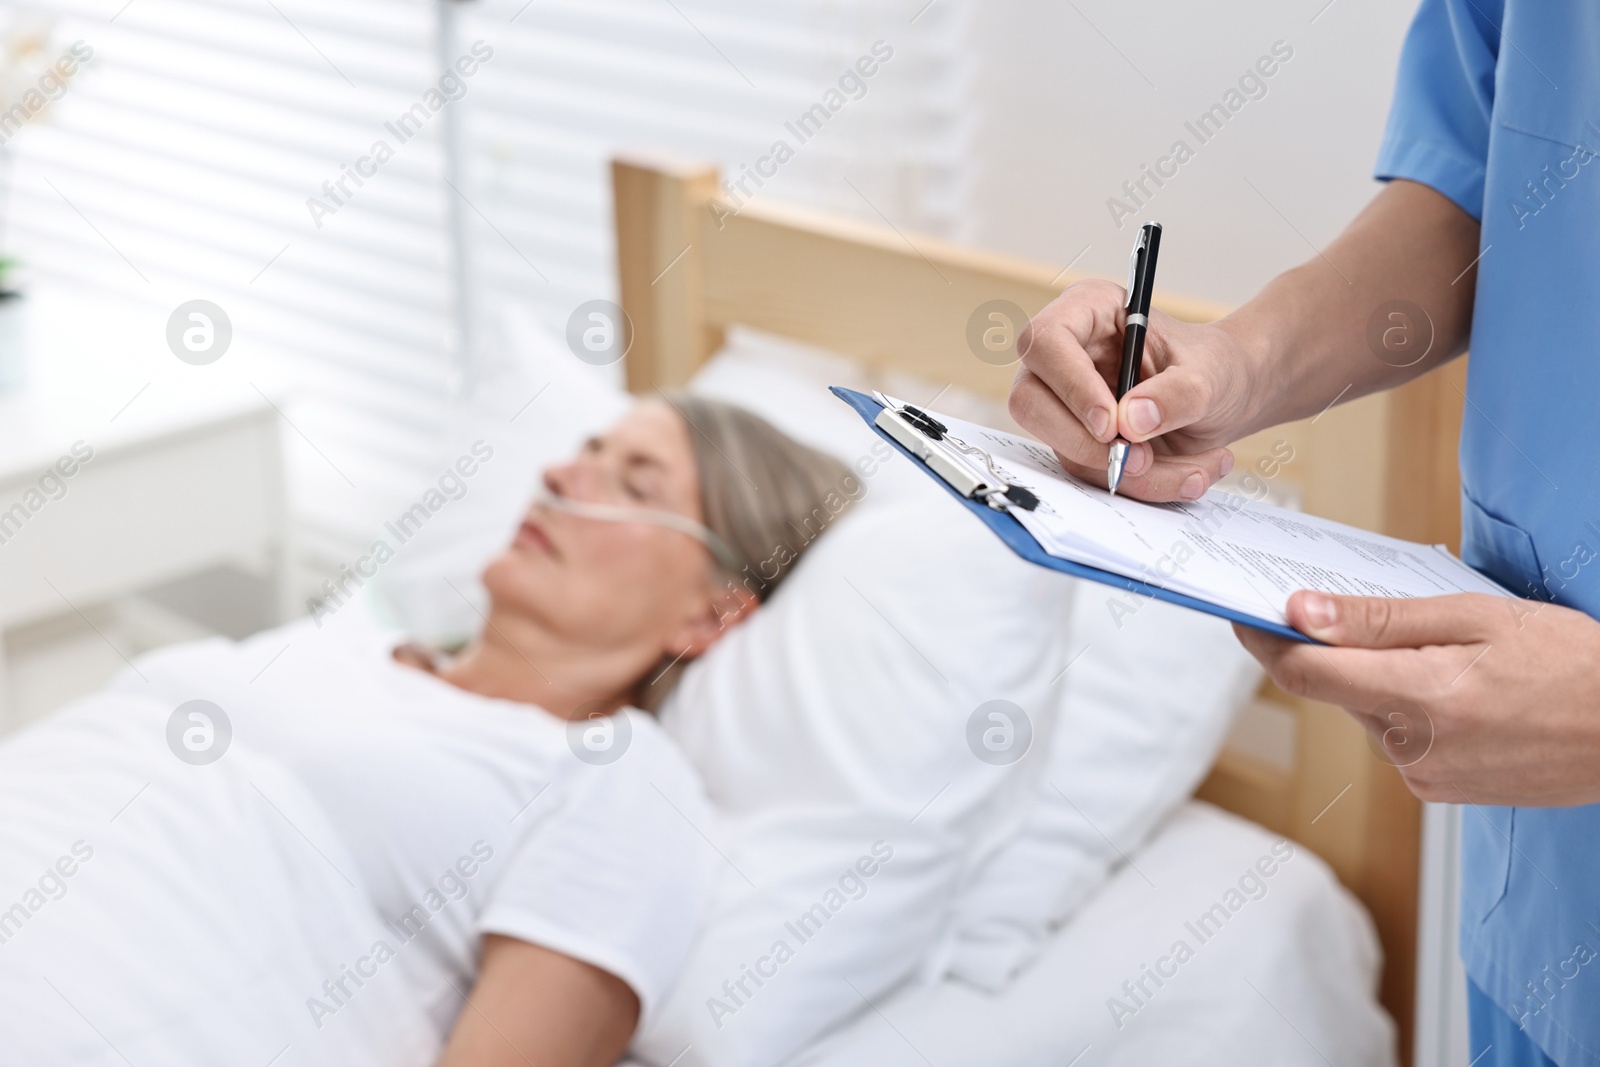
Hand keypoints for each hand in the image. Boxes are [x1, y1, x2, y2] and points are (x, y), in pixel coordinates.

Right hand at [1009, 279, 1260, 500]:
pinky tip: (1188, 473)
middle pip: (1031, 402)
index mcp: (1089, 311)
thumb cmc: (1215, 366)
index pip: (1046, 341)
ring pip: (1064, 449)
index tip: (1110, 423)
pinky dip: (1141, 485)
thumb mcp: (1211, 374)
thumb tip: (1131, 422)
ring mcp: (1066, 402)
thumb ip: (1176, 394)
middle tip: (1143, 458)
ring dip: (1131, 473)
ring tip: (1196, 468)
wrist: (1229, 398)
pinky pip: (1091, 472)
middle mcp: (1066, 356)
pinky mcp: (1078, 440)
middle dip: (1085, 442)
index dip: (1069, 384)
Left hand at [1234, 590, 1599, 806]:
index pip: (1305, 672)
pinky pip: (1398, 738)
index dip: (1264, 641)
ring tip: (1451, 657)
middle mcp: (1413, 748)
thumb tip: (1301, 612)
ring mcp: (1425, 777)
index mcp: (1419, 697)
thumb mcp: (1476, 617)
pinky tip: (1461, 692)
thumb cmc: (1571, 662)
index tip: (1241, 614)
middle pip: (1337, 689)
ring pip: (1368, 713)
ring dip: (1383, 680)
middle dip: (1342, 651)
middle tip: (1376, 614)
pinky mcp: (1439, 792)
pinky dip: (1410, 708)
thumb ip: (1379, 620)